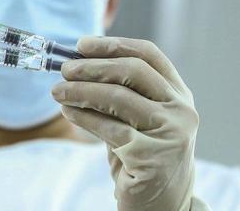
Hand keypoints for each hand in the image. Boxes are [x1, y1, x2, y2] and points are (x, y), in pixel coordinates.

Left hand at [52, 36, 198, 210]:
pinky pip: (109, 128)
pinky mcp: (152, 157)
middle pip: (133, 71)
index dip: (114, 45)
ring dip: (81, 91)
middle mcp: (181, 110)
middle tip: (65, 69)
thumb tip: (78, 63)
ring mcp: (171, 133)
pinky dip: (83, 116)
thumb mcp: (138, 119)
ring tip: (57, 91)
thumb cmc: (142, 157)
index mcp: (179, 94)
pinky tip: (67, 111)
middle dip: (93, 66)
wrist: (161, 206)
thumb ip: (120, 92)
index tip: (82, 44)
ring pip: (118, 98)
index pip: (149, 55)